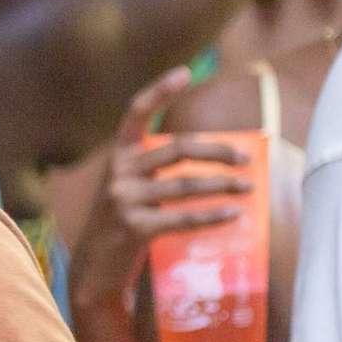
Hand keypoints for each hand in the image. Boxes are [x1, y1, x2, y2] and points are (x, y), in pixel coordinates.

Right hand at [69, 64, 248, 309]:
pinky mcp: (132, 227)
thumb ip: (156, 170)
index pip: (135, 114)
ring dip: (222, 185)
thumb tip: (214, 158)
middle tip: (246, 160)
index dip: (158, 92)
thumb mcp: (131, 189)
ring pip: (184, 184)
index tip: (184, 73)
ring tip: (248, 188)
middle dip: (217, 151)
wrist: (93, 268)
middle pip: (176, 149)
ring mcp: (122, 199)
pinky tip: (233, 214)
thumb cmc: (122, 225)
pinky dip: (212, 215)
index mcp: (117, 156)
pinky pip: (182, 217)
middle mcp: (116, 172)